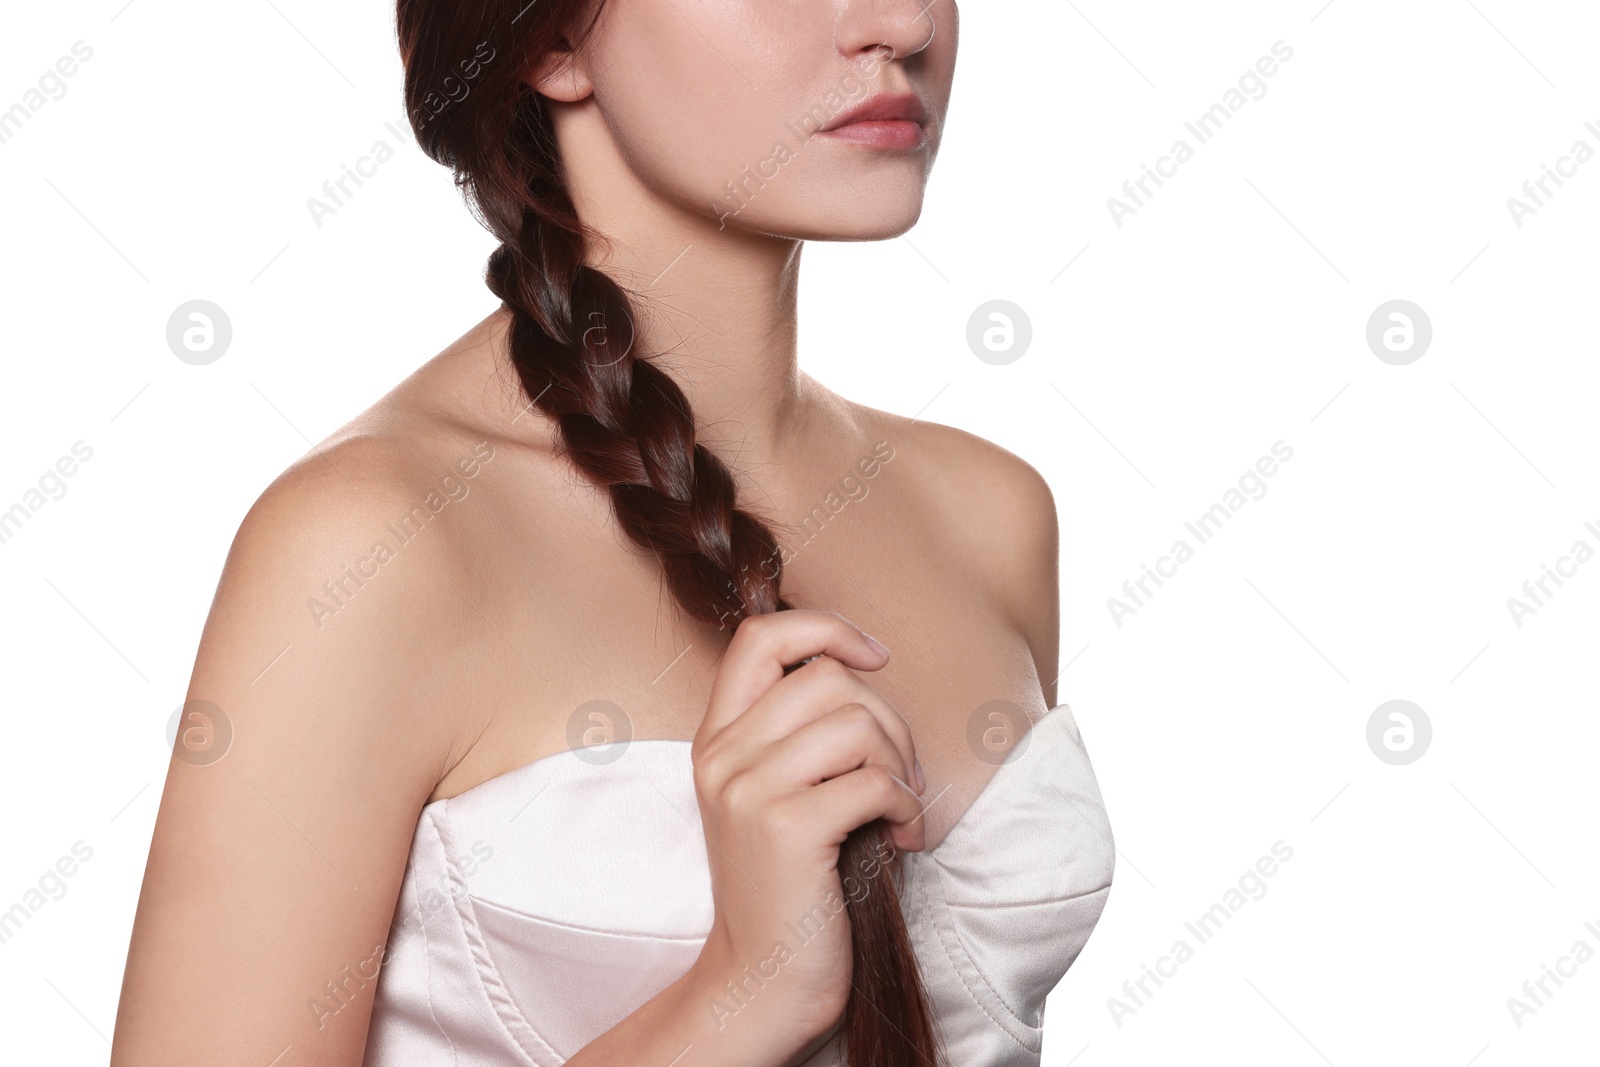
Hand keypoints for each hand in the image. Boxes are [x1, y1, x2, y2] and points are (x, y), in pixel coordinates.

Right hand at [685, 609, 927, 1059]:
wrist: (763, 978)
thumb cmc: (790, 884)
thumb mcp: (772, 794)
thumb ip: (796, 733)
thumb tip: (864, 671)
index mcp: (717, 738)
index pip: (760, 636)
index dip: (826, 628)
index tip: (873, 659)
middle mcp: (722, 755)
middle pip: (828, 677)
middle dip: (888, 719)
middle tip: (900, 775)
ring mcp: (748, 790)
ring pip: (857, 722)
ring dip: (901, 765)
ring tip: (901, 807)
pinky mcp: (785, 828)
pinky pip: (874, 781)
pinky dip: (907, 807)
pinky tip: (902, 838)